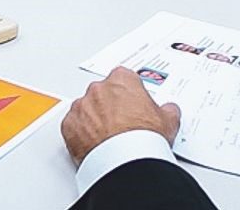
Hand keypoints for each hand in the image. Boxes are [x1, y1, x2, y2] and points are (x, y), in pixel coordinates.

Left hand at [62, 67, 180, 165]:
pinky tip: (93, 144)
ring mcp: (82, 106)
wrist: (124, 161)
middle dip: (109, 105)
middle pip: (103, 92)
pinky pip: (73, 125)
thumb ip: (167, 109)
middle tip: (121, 124)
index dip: (128, 93)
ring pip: (86, 108)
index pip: (123, 78)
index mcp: (122, 80)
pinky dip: (80, 133)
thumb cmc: (143, 139)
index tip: (132, 104)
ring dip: (94, 119)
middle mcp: (98, 89)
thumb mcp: (168, 120)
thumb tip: (170, 110)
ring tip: (107, 137)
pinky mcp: (69, 125)